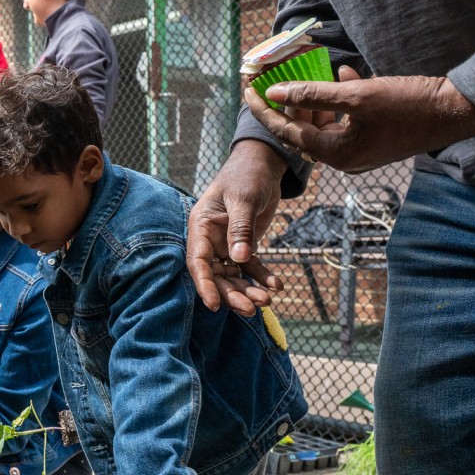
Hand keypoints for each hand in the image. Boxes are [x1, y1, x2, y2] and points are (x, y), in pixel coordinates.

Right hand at [187, 140, 285, 315]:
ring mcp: (226, 244)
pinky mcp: (244, 245)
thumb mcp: (244, 199)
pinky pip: (251, 267)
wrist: (263, 165)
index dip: (204, 284)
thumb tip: (239, 260)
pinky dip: (262, 278)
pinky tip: (277, 285)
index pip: (197, 261)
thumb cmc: (246, 176)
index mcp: (201, 226)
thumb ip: (240, 229)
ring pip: (233, 275)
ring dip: (248, 290)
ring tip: (267, 301)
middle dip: (232, 294)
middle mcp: (210, 239)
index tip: (214, 305)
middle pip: (216, 274)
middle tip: (251, 309)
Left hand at [251, 69, 474, 172]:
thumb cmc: (409, 104)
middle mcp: (343, 158)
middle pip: (302, 128)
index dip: (264, 109)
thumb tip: (275, 92)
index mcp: (336, 154)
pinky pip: (345, 119)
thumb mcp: (357, 96)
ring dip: (314, 97)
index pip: (286, 132)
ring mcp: (359, 150)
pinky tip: (342, 73)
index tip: (246, 89)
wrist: (456, 110)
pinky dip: (340, 98)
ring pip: (323, 121)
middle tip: (265, 80)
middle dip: (285, 102)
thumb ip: (313, 94)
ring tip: (301, 72)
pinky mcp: (372, 138)